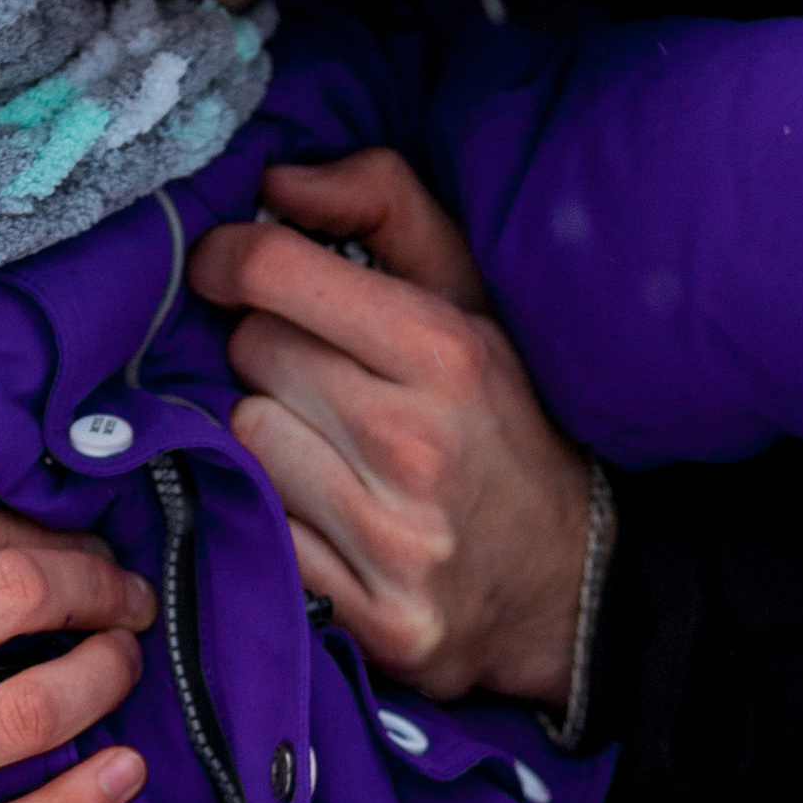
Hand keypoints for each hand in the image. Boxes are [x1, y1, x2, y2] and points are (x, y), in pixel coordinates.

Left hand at [187, 150, 591, 706]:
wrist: (573, 585)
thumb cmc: (506, 420)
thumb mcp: (475, 297)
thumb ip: (386, 206)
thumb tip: (276, 182)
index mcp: (445, 352)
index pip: (274, 276)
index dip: (232, 260)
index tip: (228, 268)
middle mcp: (414, 445)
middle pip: (250, 355)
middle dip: (269, 351)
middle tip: (316, 372)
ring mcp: (391, 541)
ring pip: (244, 439)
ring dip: (267, 434)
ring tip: (326, 446)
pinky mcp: (373, 619)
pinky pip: (259, 531)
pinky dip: (277, 516)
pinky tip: (326, 514)